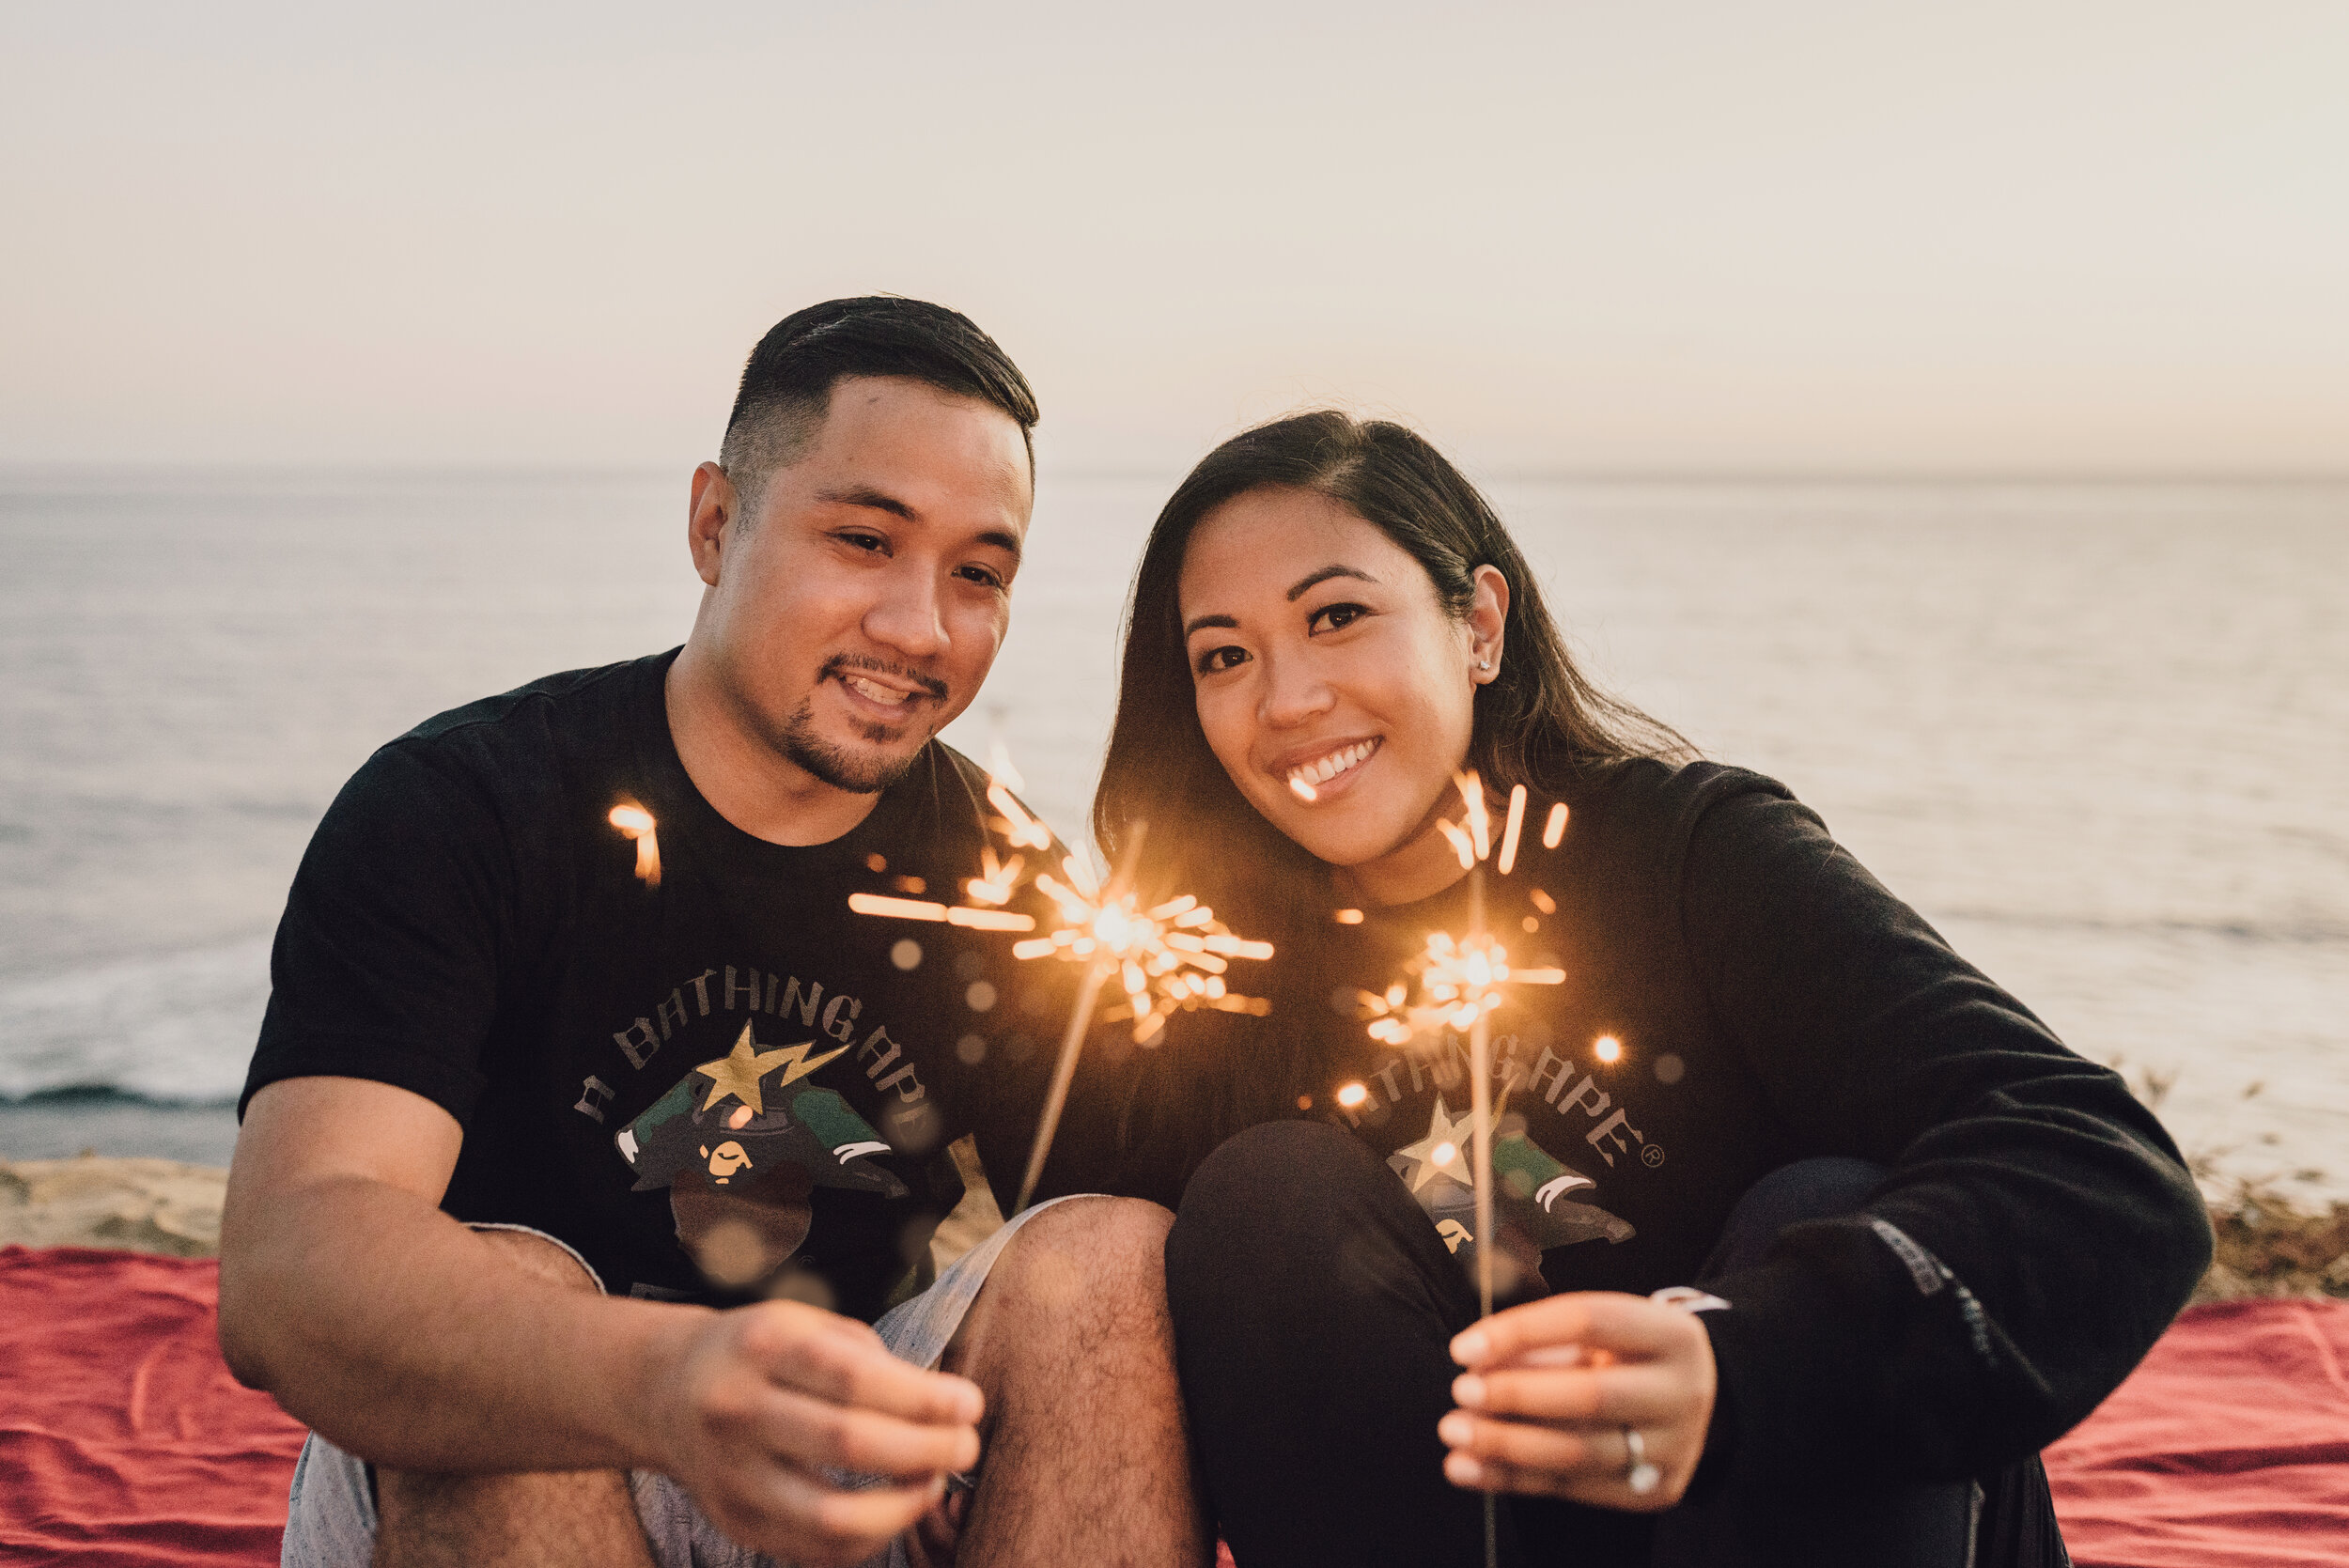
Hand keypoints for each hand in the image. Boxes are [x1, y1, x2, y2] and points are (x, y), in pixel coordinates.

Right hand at [652, 1299, 983, 1566]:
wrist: (665, 1390)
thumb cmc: (761, 1353)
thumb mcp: (805, 1324)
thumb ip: (867, 1358)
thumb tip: (940, 1408)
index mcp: (762, 1346)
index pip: (853, 1378)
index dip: (921, 1397)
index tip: (970, 1403)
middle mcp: (737, 1409)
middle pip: (846, 1443)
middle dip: (924, 1449)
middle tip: (967, 1445)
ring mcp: (729, 1474)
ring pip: (828, 1515)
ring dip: (900, 1508)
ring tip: (934, 1482)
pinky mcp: (732, 1521)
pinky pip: (813, 1549)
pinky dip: (869, 1538)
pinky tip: (896, 1510)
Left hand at [1439, 1291, 1714, 1510]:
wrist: (1699, 1404)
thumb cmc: (1630, 1355)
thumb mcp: (1605, 1333)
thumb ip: (1546, 1343)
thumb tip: (1476, 1361)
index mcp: (1670, 1334)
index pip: (1589, 1321)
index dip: (1521, 1331)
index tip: (1464, 1347)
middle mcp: (1680, 1392)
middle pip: (1591, 1395)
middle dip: (1516, 1395)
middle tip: (1462, 1391)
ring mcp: (1672, 1448)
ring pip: (1580, 1452)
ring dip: (1505, 1445)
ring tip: (1455, 1431)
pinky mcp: (1653, 1491)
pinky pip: (1572, 1488)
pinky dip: (1511, 1478)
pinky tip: (1467, 1467)